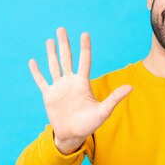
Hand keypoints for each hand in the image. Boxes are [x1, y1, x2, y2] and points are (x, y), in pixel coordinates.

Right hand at [28, 27, 132, 154]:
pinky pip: (41, 81)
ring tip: (50, 40)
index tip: (85, 33)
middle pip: (66, 58)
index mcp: (83, 83)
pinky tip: (32, 61)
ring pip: (54, 66)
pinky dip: (36, 72)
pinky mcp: (48, 95)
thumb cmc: (90, 124)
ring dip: (51, 53)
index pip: (84, 61)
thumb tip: (131, 87)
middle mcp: (70, 82)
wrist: (73, 135)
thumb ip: (115, 98)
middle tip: (61, 28)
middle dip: (64, 44)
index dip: (84, 47)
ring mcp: (58, 88)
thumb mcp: (103, 111)